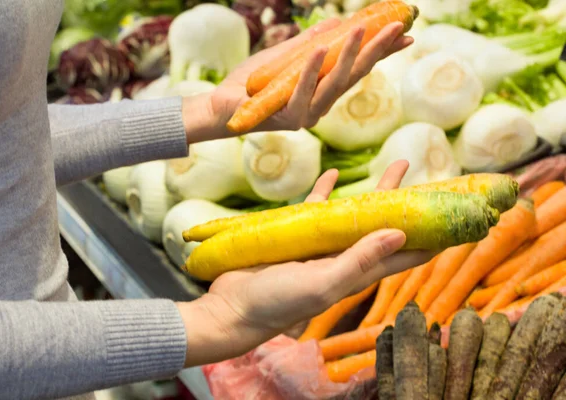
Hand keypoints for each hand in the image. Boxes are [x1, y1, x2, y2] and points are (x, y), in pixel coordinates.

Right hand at [178, 160, 435, 366]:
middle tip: (430, 178)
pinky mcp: (296, 234)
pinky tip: (333, 174)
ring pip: (356, 212)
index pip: (404, 253)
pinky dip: (327, 190)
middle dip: (409, 204)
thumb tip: (400, 233)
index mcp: (357, 272)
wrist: (233, 306)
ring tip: (393, 165)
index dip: (431, 238)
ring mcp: (321, 245)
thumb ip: (360, 259)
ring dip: (375, 191)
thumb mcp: (323, 283)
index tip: (456, 219)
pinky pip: (317, 207)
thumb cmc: (278, 302)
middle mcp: (345, 257)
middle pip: (386, 226)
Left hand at [182, 19, 413, 142]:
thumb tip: (334, 24)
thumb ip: (307, 45)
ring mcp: (308, 114)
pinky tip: (321, 48)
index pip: (357, 69)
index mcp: (323, 91)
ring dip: (350, 55)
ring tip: (363, 28)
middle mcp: (321, 105)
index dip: (382, 52)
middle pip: (355, 75)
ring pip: (335, 84)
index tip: (405, 33)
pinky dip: (312, 69)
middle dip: (377, 50)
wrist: (222, 106)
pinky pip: (304, 91)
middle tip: (398, 26)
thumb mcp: (283, 57)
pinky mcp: (289, 118)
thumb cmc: (253, 84)